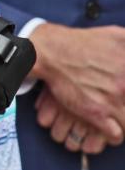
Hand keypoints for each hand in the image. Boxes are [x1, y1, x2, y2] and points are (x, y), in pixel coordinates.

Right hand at [29, 23, 124, 145]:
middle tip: (119, 100)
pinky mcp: (97, 113)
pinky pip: (117, 134)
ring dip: (123, 119)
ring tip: (116, 115)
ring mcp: (112, 99)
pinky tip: (110, 126)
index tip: (124, 91)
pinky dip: (115, 134)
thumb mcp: (116, 35)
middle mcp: (124, 83)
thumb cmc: (81, 43)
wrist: (52, 52)